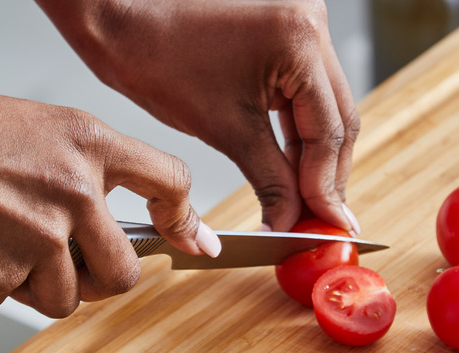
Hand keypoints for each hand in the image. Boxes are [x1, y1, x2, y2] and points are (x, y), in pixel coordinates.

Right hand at [0, 91, 219, 316]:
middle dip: (101, 279)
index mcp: (89, 145)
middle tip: (76, 261)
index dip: (188, 219)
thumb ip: (105, 168)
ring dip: (42, 283)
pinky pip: (11, 299)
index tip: (196, 243)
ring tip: (11, 241)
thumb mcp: (51, 130)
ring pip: (65, 298)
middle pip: (123, 275)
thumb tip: (154, 219)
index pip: (171, 180)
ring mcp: (35, 235)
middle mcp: (72, 191)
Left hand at [36, 0, 360, 232]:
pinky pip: (307, 95)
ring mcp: (304, 26)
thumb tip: (290, 218)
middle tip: (320, 223)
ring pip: (326, 111)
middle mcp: (312, 26)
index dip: (325, 188)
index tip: (325, 226)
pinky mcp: (290, 35)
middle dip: (326, 178)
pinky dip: (301, 135)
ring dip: (316, 160)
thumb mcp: (223, 128)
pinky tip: (296, 170)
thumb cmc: (154, 53)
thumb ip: (270, 179)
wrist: (121, 17)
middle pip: (337, 121)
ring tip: (307, 205)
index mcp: (299, 41)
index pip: (328, 131)